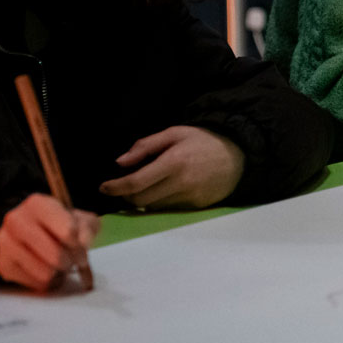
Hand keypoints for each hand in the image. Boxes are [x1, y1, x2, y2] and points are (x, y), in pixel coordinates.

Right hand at [0, 193, 98, 291]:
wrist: (27, 230)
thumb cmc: (58, 223)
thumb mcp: (79, 219)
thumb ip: (87, 228)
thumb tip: (83, 244)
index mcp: (37, 204)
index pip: (68, 231)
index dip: (80, 245)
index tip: (81, 247)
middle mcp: (16, 220)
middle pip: (56, 256)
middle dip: (70, 262)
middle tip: (72, 260)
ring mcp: (5, 243)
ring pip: (45, 274)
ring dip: (58, 273)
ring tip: (57, 264)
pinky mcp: (2, 264)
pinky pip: (35, 284)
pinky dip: (46, 282)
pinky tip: (44, 269)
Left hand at [98, 125, 244, 209]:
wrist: (238, 155)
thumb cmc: (203, 140)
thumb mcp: (175, 133)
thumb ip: (145, 146)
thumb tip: (120, 162)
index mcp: (173, 162)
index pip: (136, 182)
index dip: (115, 187)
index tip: (104, 187)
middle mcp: (180, 183)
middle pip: (140, 199)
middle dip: (125, 195)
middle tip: (121, 187)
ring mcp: (189, 198)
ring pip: (153, 206)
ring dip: (141, 199)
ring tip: (143, 186)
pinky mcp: (195, 207)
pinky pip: (168, 209)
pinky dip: (159, 202)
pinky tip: (163, 190)